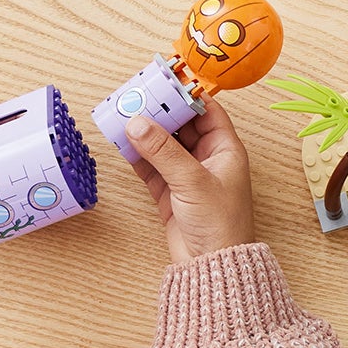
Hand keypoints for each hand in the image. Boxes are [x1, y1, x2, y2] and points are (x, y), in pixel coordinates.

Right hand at [126, 97, 255, 263]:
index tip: (163, 82)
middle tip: (134, 97)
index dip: (187, 96)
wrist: (211, 265)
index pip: (207, 112)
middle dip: (160, 112)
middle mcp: (208, 160)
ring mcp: (187, 175)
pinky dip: (137, 155)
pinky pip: (151, 166)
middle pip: (182, 126)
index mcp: (225, 151)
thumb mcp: (192, 181)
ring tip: (122, 115)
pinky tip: (121, 143)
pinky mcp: (170, 192)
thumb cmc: (219, 223)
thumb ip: (163, 152)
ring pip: (163, 145)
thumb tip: (137, 124)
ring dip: (145, 133)